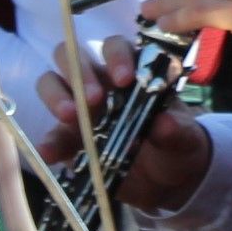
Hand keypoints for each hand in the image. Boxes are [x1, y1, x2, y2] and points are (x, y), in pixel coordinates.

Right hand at [33, 39, 215, 210]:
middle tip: (93, 98)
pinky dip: (48, 142)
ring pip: (52, 83)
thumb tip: (164, 123)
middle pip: (73, 56)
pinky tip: (48, 152)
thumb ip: (175, 130)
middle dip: (79, 71)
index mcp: (129, 72)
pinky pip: (52, 136)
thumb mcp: (183, 139)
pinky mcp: (68, 140)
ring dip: (56, 95)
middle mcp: (99, 83)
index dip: (116, 57)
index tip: (124, 80)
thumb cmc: (175, 145)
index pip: (115, 47)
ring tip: (70, 116)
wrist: (166, 182)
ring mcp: (80, 109)